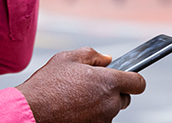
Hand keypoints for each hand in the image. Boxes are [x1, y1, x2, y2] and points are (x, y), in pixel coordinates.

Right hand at [16, 48, 146, 122]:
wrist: (32, 110)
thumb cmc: (48, 84)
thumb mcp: (67, 58)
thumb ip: (93, 55)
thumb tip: (107, 59)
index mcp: (108, 82)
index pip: (138, 83)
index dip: (133, 78)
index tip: (126, 77)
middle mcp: (110, 103)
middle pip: (125, 98)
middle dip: (113, 91)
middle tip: (92, 85)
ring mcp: (103, 119)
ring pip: (110, 110)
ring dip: (101, 103)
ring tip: (77, 96)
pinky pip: (99, 119)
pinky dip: (91, 114)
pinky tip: (74, 107)